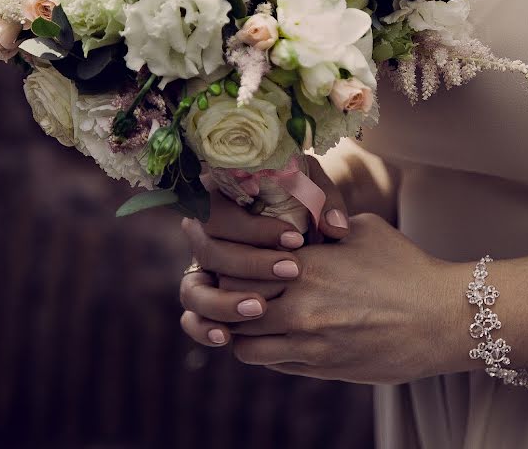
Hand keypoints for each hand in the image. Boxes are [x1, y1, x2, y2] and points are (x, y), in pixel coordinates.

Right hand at [179, 156, 350, 347]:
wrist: (301, 231)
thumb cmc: (303, 200)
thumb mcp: (311, 190)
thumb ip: (324, 202)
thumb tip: (335, 228)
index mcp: (218, 198)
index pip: (223, 213)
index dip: (255, 229)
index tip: (296, 240)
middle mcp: (202, 234)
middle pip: (209, 251)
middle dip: (250, 264)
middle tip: (292, 272)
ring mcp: (200, 269)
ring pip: (194, 290)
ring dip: (223, 302)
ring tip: (259, 308)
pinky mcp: (205, 298)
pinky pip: (192, 317)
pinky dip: (203, 328)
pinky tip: (226, 337)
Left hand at [182, 213, 471, 384]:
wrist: (442, 318)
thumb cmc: (407, 268)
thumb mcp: (365, 230)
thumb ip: (323, 226)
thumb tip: (298, 224)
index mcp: (306, 266)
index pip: (238, 269)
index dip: (233, 265)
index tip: (241, 261)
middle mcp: (299, 307)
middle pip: (232, 308)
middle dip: (230, 298)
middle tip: (240, 289)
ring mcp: (309, 343)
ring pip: (244, 345)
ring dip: (243, 331)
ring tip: (256, 318)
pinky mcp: (322, 369)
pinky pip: (273, 364)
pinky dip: (267, 351)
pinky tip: (281, 337)